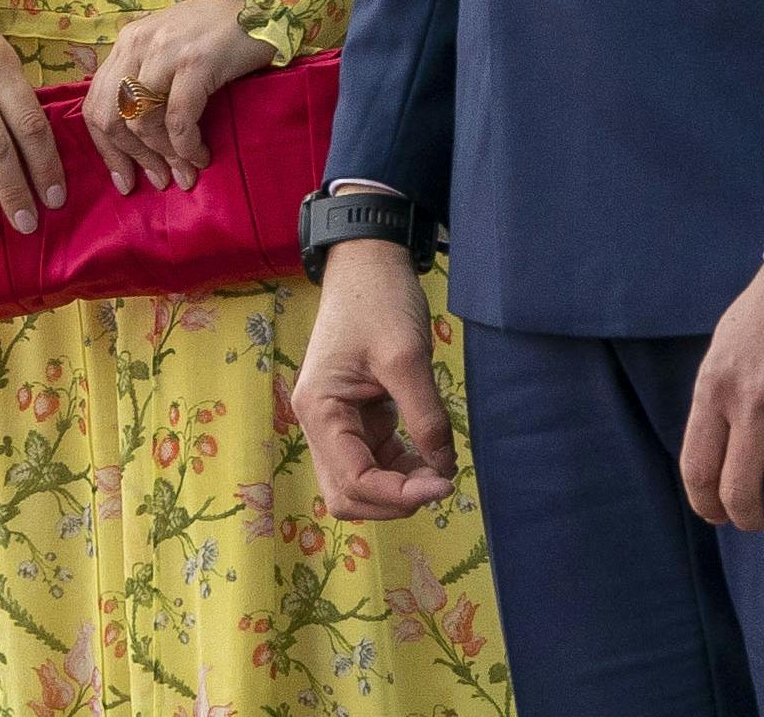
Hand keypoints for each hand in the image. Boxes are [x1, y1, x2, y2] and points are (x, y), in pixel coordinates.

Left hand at [83, 0, 276, 193]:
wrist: (260, 9)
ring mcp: (165, 52)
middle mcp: (137, 44)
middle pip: (111, 116)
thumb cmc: (216, 34)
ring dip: (164, 157)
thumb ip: (146, 79)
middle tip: (157, 180)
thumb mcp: (168, 49)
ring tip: (184, 173)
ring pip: (142, 121)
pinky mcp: (195, 62)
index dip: (106, 149)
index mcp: (126, 43)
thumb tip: (134, 136)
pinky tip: (200, 156)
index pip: (96, 103)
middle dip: (132, 158)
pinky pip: (178, 119)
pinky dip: (187, 146)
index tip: (123, 178)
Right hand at [294, 236, 457, 517]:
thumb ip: (425, 417)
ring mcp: (337, 422)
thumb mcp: (407, 357)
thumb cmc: (379, 301)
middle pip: (347, 494)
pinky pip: (374, 460)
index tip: (444, 483)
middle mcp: (320, 424)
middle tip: (439, 483)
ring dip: (398, 488)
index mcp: (320, 410)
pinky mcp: (357, 416)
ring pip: (361, 483)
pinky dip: (401, 469)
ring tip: (439, 471)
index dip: (398, 493)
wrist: (367, 262)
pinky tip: (430, 457)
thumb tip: (442, 468)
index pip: (353, 481)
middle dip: (392, 501)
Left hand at [677, 261, 763, 529]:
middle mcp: (753, 402)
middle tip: (761, 518)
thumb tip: (717, 466)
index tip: (719, 514)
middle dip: (749, 520)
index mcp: (715, 386)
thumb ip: (718, 404)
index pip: (698, 470)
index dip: (707, 506)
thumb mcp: (725, 350)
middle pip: (741, 495)